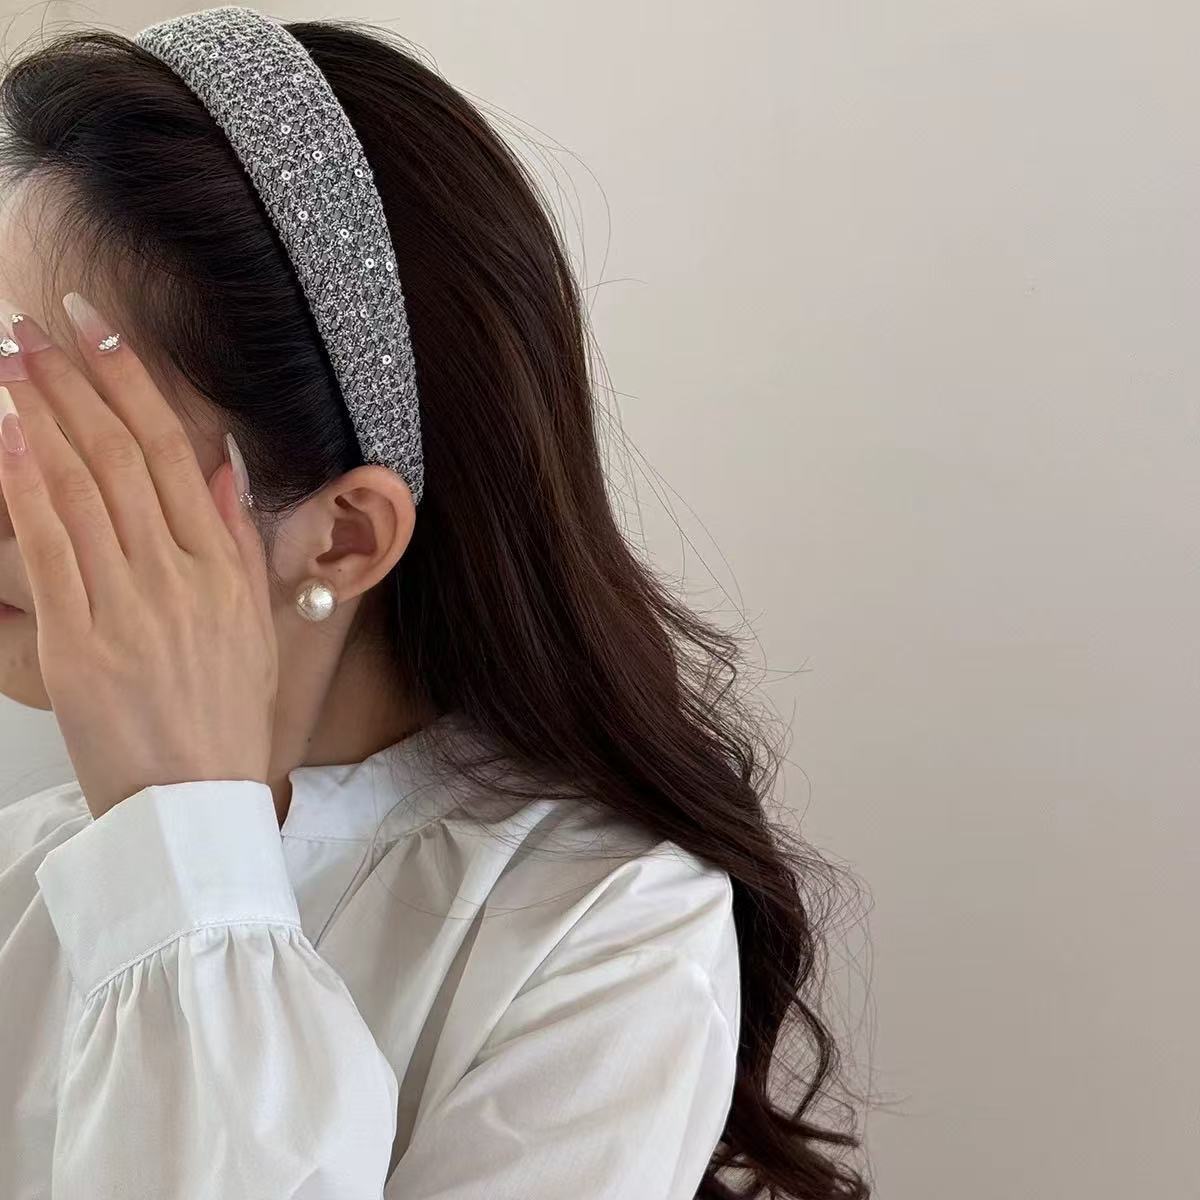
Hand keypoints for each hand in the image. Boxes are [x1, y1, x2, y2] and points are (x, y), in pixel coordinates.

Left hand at [0, 294, 276, 818]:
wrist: (197, 803)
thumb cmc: (226, 718)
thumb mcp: (253, 625)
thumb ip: (239, 542)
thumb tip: (219, 467)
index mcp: (222, 567)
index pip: (171, 452)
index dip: (133, 384)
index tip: (102, 332)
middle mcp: (179, 574)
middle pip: (119, 455)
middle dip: (73, 379)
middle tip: (34, 322)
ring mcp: (129, 604)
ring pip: (79, 487)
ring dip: (39, 413)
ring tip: (9, 357)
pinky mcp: (79, 640)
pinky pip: (49, 547)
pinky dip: (23, 486)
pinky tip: (5, 437)